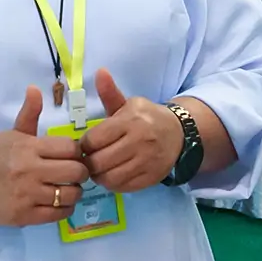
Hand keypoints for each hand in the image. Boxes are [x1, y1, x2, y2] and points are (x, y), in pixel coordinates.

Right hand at [0, 86, 88, 227]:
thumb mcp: (11, 133)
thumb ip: (29, 114)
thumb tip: (35, 88)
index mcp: (28, 148)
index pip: (70, 148)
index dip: (76, 150)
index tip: (72, 154)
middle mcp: (30, 171)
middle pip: (76, 172)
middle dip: (81, 171)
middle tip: (75, 171)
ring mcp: (29, 196)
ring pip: (71, 194)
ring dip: (75, 190)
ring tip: (68, 186)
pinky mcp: (27, 216)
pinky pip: (60, 214)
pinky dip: (66, 207)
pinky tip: (59, 200)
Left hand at [79, 70, 183, 192]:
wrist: (178, 134)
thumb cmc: (146, 117)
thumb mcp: (129, 103)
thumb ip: (110, 93)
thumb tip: (100, 72)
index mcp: (130, 121)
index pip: (94, 139)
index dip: (83, 145)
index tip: (84, 145)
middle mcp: (138, 142)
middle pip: (100, 161)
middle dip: (88, 162)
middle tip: (87, 160)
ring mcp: (146, 162)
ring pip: (110, 178)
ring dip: (98, 176)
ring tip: (98, 169)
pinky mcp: (151, 178)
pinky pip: (123, 188)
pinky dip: (113, 184)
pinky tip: (111, 175)